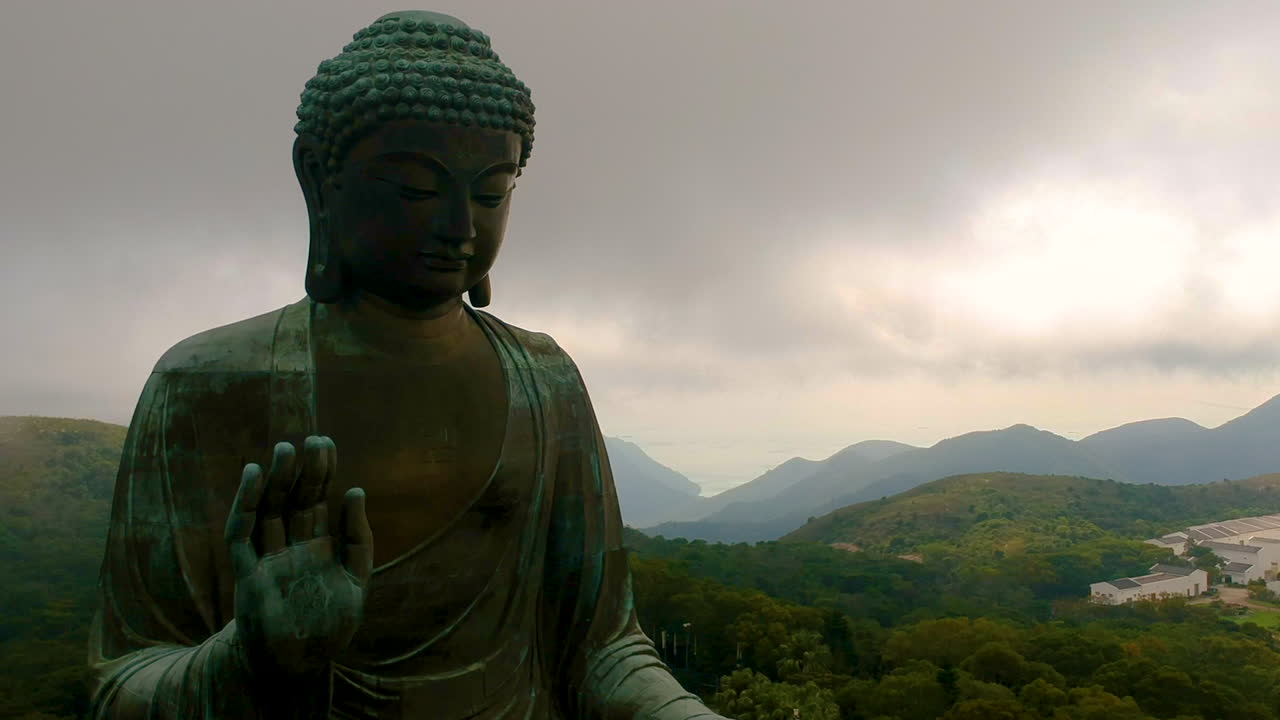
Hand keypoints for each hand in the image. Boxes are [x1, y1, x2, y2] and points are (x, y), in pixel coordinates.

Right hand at [224, 436, 372, 680]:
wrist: (298, 664)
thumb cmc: (328, 625)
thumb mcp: (356, 581)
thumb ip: (358, 540)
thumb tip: (357, 492)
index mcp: (317, 546)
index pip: (318, 500)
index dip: (322, 473)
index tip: (327, 444)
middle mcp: (290, 546)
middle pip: (294, 499)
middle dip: (304, 470)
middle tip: (314, 439)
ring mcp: (267, 556)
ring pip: (268, 509)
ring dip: (275, 479)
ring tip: (285, 449)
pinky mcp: (247, 571)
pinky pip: (241, 532)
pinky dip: (244, 503)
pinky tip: (251, 475)